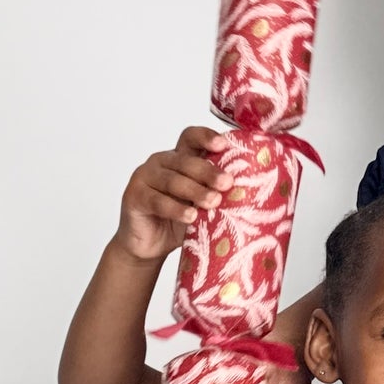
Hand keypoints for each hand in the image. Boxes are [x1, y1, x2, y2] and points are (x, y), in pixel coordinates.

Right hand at [116, 127, 227, 262]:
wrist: (150, 246)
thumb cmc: (179, 221)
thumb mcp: (201, 205)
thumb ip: (215, 193)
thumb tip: (249, 191)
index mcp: (179, 158)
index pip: (191, 138)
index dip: (205, 137)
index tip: (223, 145)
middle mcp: (161, 162)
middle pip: (185, 160)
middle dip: (208, 172)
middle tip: (227, 183)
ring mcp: (144, 177)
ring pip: (172, 180)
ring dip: (195, 191)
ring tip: (213, 202)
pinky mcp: (133, 196)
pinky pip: (157, 201)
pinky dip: (175, 209)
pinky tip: (190, 216)